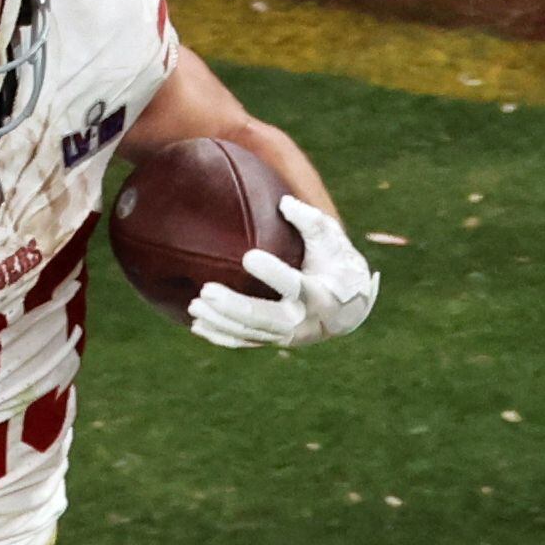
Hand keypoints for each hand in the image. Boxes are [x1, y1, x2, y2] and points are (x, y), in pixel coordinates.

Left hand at [188, 193, 379, 349]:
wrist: (349, 307)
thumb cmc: (336, 264)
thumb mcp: (332, 240)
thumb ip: (311, 221)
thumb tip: (283, 202)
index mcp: (321, 294)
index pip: (296, 286)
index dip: (273, 274)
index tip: (248, 257)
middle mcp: (304, 320)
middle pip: (265, 318)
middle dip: (234, 307)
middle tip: (206, 290)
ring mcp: (289, 335)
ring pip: (251, 333)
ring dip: (221, 321)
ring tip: (194, 305)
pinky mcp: (276, 339)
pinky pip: (247, 342)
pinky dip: (222, 336)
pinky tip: (198, 326)